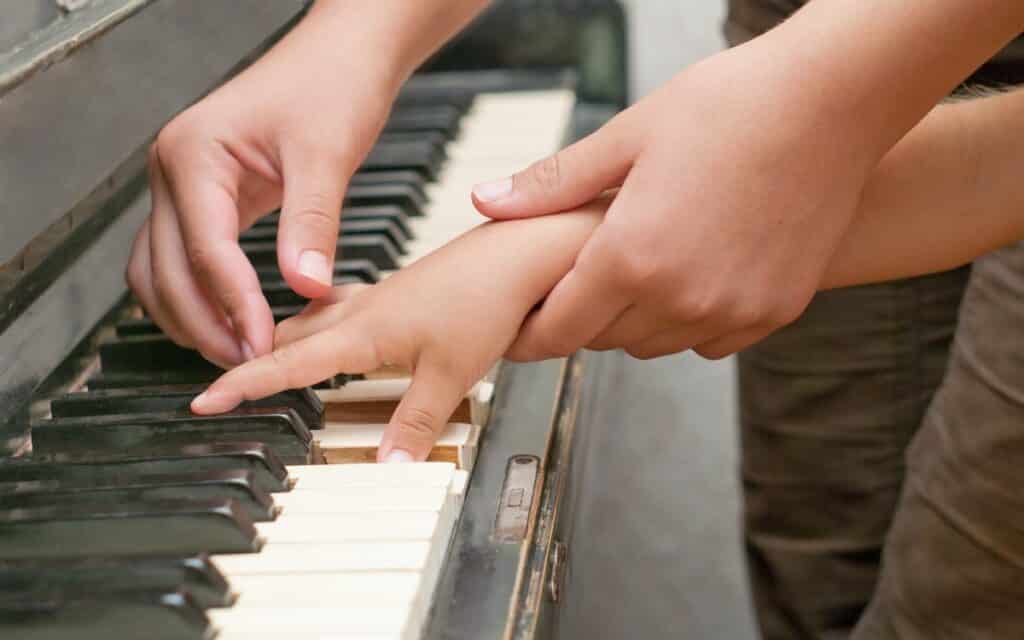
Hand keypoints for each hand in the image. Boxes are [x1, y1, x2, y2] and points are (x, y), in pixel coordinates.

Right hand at [126, 8, 401, 367]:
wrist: (338, 58)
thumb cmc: (331, 86)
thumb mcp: (326, 155)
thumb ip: (312, 223)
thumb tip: (306, 288)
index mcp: (193, 154)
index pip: (206, 250)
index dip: (234, 305)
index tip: (263, 346)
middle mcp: (172, 171)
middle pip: (167, 271)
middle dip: (205, 323)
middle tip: (250, 363)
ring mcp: (181, 186)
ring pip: (160, 273)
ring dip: (192, 318)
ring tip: (240, 352)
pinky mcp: (202, 200)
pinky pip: (183, 260)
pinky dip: (199, 297)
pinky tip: (235, 321)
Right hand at [191, 208, 603, 460]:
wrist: (518, 252)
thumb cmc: (486, 299)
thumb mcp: (451, 375)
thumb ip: (414, 425)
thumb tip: (386, 470)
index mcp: (362, 331)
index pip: (286, 364)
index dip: (243, 385)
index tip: (205, 400)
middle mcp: (360, 310)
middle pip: (287, 338)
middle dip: (250, 358)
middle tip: (221, 381)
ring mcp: (377, 297)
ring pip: (310, 320)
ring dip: (281, 340)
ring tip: (260, 357)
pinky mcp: (396, 292)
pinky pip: (338, 308)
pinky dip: (318, 323)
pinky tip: (328, 327)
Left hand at [472, 41, 882, 360]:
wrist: (834, 98)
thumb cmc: (731, 105)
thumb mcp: (627, 135)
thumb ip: (552, 183)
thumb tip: (484, 201)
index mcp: (632, 257)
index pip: (560, 328)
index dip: (532, 332)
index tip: (521, 326)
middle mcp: (682, 299)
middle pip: (604, 340)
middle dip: (580, 318)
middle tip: (576, 283)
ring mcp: (733, 311)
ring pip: (655, 345)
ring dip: (632, 321)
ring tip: (632, 272)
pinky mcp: (775, 311)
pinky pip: (710, 343)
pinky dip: (687, 323)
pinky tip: (686, 279)